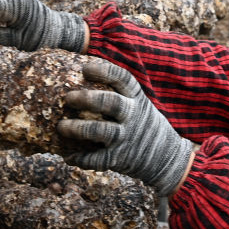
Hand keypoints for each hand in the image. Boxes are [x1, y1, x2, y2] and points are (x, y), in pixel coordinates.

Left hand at [59, 59, 192, 196]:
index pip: (123, 79)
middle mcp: (133, 116)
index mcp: (137, 99)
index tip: (85, 69)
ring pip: (101, 131)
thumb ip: (119, 95)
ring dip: (78, 129)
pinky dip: (81, 159)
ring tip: (60, 126)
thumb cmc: (143, 124)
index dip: (105, 72)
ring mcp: (127, 138)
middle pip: (110, 103)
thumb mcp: (139, 105)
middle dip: (87, 99)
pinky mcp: (121, 158)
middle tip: (68, 98)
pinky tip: (69, 157)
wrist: (167, 158)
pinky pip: (98, 159)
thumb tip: (81, 76)